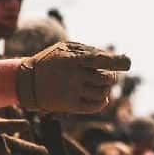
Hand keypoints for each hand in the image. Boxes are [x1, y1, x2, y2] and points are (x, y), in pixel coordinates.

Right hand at [16, 42, 130, 113]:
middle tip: (107, 75)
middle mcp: (73, 76)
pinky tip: (101, 97)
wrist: (26, 82)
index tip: (127, 63)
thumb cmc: (50, 61)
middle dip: (111, 76)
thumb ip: (88, 51)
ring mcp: (72, 92)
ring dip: (106, 89)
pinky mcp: (70, 106)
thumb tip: (115, 60)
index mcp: (72, 58)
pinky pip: (96, 106)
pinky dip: (103, 101)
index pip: (102, 60)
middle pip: (107, 78)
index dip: (118, 62)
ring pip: (103, 92)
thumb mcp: (65, 48)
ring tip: (100, 85)